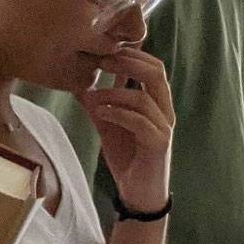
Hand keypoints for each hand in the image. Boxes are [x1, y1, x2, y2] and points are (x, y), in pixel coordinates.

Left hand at [77, 47, 173, 217]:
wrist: (139, 193)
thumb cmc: (128, 158)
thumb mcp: (108, 124)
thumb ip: (99, 102)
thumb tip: (77, 82)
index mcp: (157, 104)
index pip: (154, 67)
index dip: (132, 53)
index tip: (105, 50)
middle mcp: (165, 113)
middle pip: (157, 73)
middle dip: (128, 62)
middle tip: (101, 61)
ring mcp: (164, 129)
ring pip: (145, 98)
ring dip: (115, 93)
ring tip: (93, 96)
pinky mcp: (158, 145)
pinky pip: (139, 121)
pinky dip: (117, 113)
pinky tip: (100, 112)